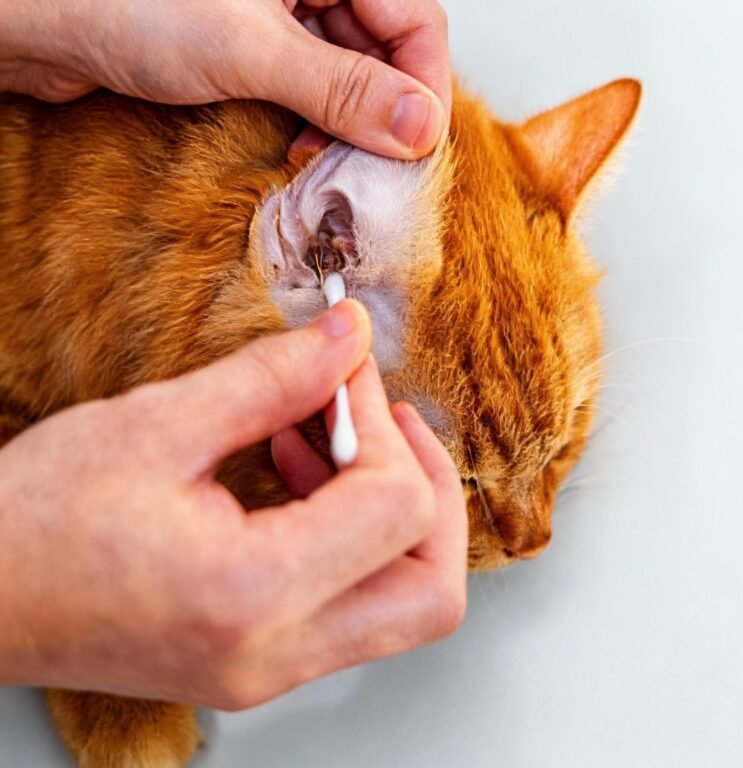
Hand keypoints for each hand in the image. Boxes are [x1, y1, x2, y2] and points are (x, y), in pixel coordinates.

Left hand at [0, 0, 450, 158]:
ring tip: (326, 161)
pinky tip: (302, 146)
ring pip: (351, 69)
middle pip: (386, 47)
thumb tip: (421, 127)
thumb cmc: (126, 2)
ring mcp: (283, 6)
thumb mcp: (251, 49)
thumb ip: (344, 89)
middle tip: (369, 167)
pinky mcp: (255, 38)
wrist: (40, 18)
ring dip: (348, 123)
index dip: (423, 86)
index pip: (416, 19)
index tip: (416, 147)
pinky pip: (312, 80)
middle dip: (382, 112)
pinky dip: (315, 119)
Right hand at [0, 301, 466, 709]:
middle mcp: (275, 655)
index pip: (397, 510)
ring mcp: (270, 672)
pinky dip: (352, 538)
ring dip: (391, 513)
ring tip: (321, 441)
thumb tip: (350, 336)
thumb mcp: (157, 426)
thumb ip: (273, 379)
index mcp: (252, 595)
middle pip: (433, 591)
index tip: (345, 375)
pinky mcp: (259, 666)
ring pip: (403, 605)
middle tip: (385, 424)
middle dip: (429, 492)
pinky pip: (352, 607)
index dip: (383, 425)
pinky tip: (296, 477)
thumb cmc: (34, 522)